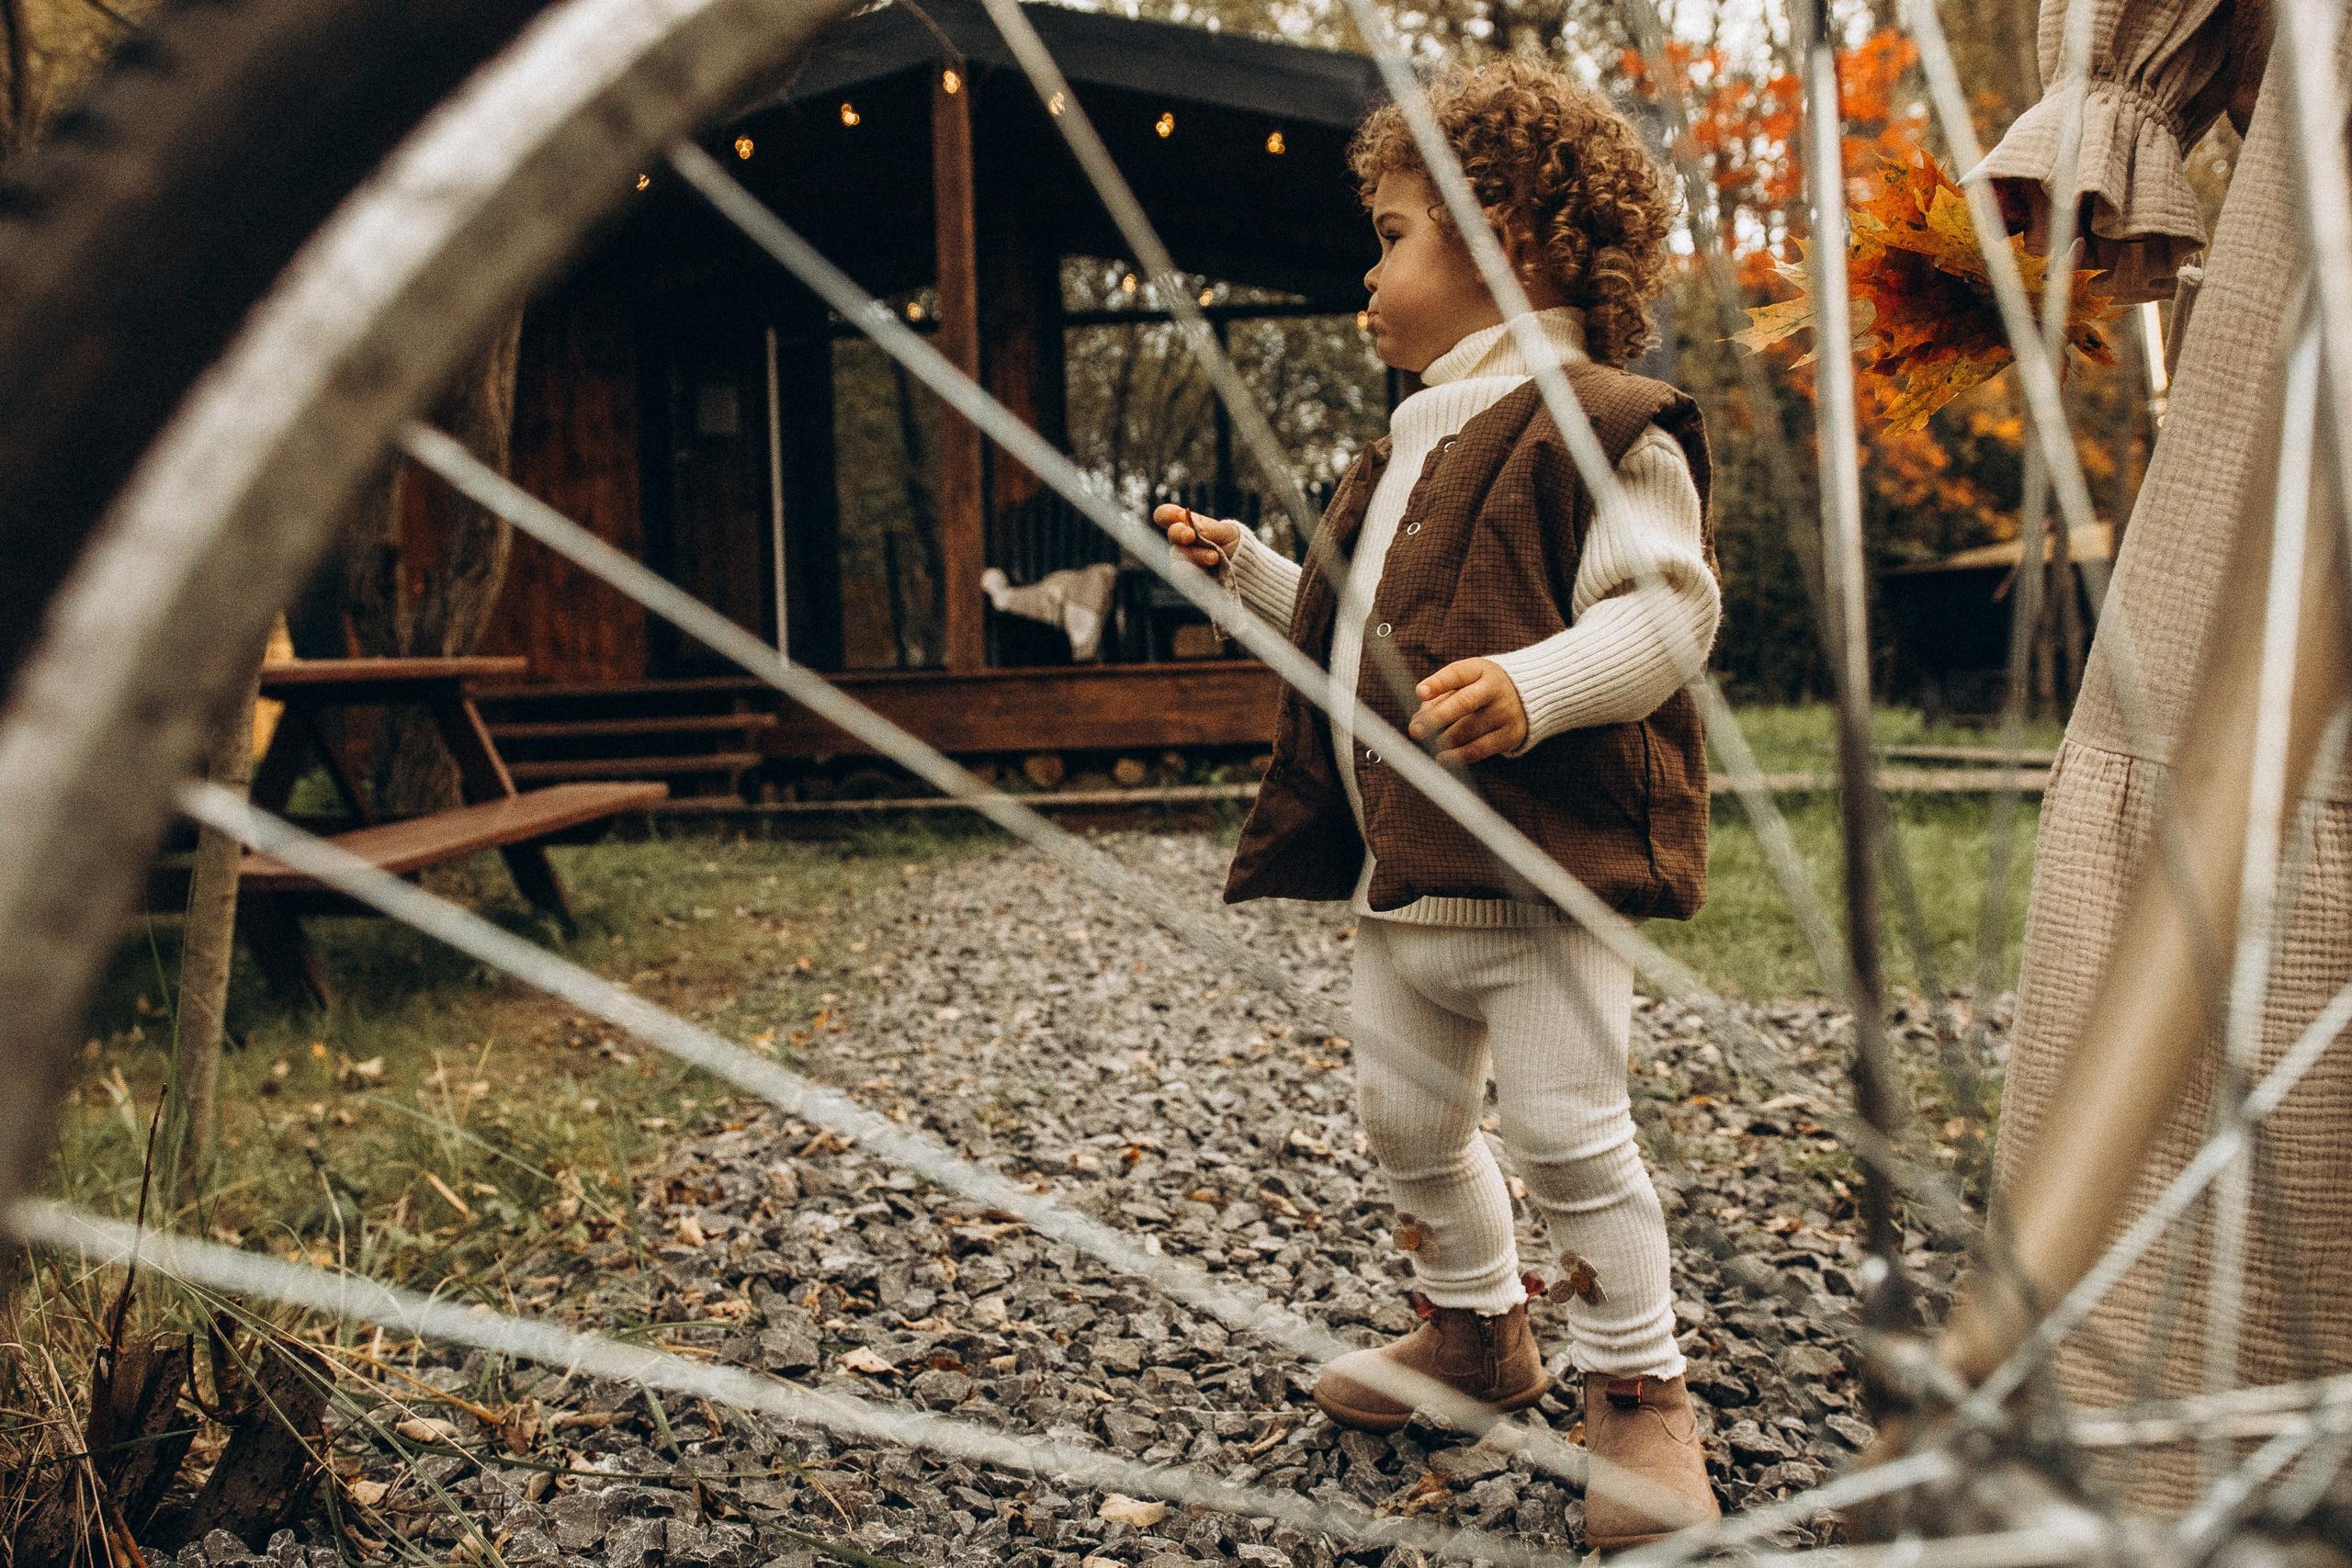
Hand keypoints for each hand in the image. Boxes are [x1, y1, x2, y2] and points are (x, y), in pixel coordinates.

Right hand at [1152, 504, 1241, 571]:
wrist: (1239, 564)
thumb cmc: (1228, 541)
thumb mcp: (1224, 531)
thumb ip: (1208, 528)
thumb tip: (1194, 528)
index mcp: (1185, 524)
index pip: (1165, 515)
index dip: (1168, 514)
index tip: (1181, 515)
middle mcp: (1179, 542)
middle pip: (1172, 535)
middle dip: (1180, 534)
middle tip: (1191, 535)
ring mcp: (1182, 560)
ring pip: (1179, 558)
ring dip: (1196, 556)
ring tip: (1214, 557)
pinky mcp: (1188, 577)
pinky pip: (1184, 577)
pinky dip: (1193, 573)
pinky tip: (1203, 572)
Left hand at [1409, 658, 1527, 765]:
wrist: (1524, 698)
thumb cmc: (1479, 690)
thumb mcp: (1461, 685)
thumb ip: (1437, 699)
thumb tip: (1417, 722)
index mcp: (1479, 670)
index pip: (1457, 673)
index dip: (1438, 683)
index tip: (1420, 693)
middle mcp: (1495, 688)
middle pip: (1464, 703)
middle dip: (1437, 717)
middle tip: (1416, 730)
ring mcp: (1506, 712)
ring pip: (1468, 729)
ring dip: (1445, 739)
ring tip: (1431, 742)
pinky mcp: (1511, 734)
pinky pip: (1479, 749)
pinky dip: (1458, 756)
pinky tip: (1443, 758)